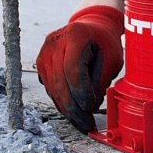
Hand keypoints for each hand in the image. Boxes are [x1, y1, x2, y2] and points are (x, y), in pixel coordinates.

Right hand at [34, 3, 123, 133]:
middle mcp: (55, 42)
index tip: (91, 108)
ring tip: (81, 123)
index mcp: (76, 35)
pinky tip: (72, 112)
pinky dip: (61, 102)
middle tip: (86, 124)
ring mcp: (45, 52)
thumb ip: (101, 80)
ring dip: (67, 109)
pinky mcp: (40, 62)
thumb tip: (89, 107)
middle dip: (74, 108)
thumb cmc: (105, 43)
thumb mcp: (112, 59)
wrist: (91, 27)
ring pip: (53, 88)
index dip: (81, 91)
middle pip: (60, 81)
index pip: (73, 69)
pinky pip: (49, 87)